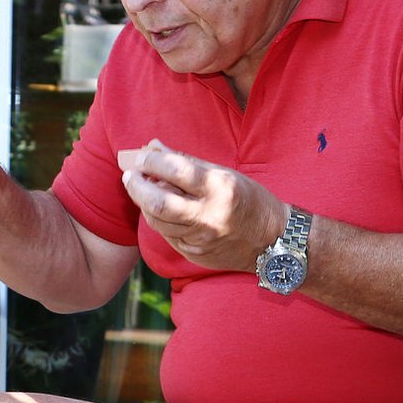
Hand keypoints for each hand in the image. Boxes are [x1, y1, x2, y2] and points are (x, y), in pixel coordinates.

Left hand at [117, 139, 286, 270]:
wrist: (273, 242)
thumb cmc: (249, 201)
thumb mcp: (224, 174)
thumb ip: (187, 162)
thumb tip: (153, 147)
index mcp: (220, 188)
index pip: (176, 170)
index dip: (151, 162)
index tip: (140, 157)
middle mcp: (209, 216)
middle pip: (158, 203)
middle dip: (137, 187)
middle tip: (129, 175)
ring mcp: (200, 239)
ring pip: (157, 222)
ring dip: (144, 203)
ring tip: (142, 188)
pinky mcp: (195, 254)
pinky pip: (167, 235)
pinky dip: (159, 219)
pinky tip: (160, 208)